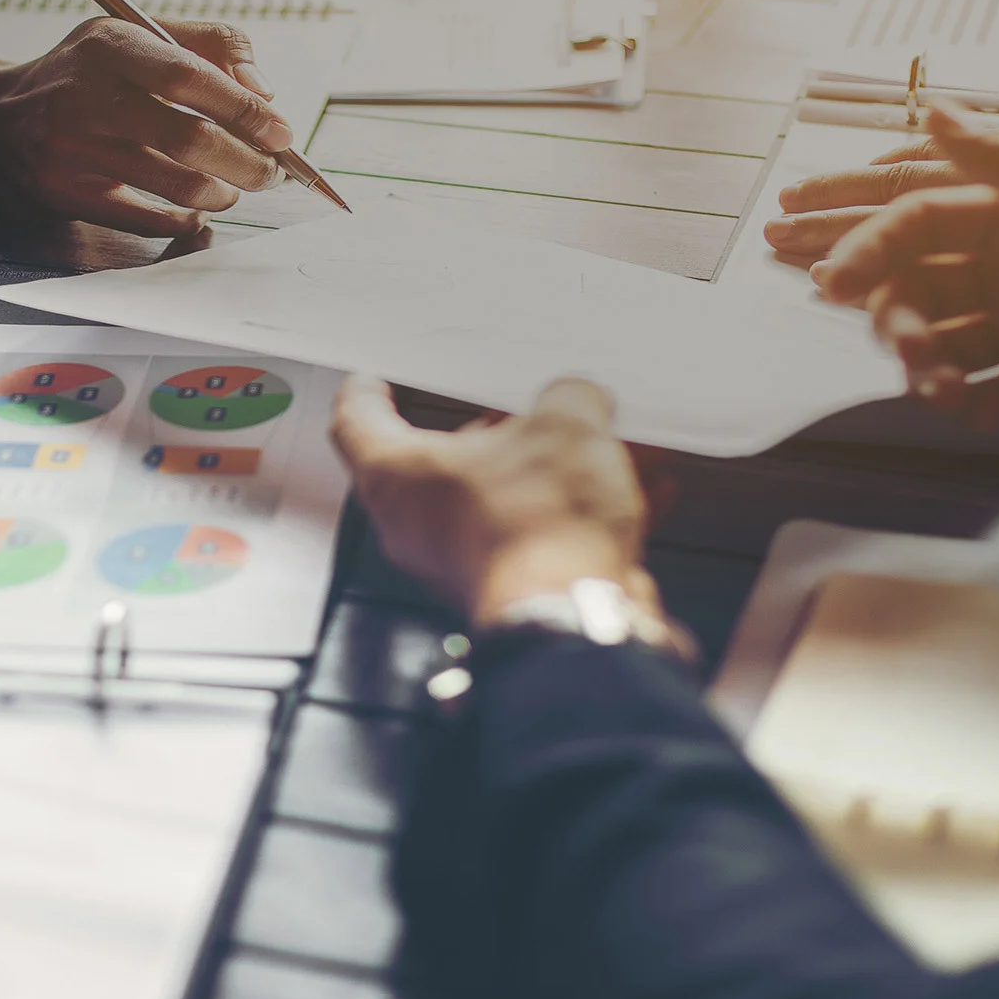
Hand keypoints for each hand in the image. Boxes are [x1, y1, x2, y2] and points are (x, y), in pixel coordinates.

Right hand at [0, 19, 289, 237]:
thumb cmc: (83, 74)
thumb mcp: (131, 36)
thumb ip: (207, 46)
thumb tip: (264, 92)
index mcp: (108, 46)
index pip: (190, 76)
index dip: (245, 108)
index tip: (281, 131)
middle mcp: (86, 95)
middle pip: (190, 139)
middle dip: (246, 163)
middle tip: (271, 173)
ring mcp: (72, 149)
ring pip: (174, 185)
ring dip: (220, 194)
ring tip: (232, 189)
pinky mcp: (64, 193)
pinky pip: (143, 218)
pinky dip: (181, 220)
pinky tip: (193, 212)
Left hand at [330, 374, 674, 625]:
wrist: (575, 617)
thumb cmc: (539, 527)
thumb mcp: (564, 424)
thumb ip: (569, 400)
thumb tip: (581, 401)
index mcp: (397, 475)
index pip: (357, 422)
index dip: (367, 393)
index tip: (373, 381)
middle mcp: (417, 526)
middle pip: (447, 462)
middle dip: (498, 431)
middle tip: (532, 406)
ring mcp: (462, 563)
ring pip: (505, 499)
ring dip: (556, 472)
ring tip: (608, 446)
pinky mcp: (511, 590)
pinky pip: (545, 538)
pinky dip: (585, 514)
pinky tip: (641, 492)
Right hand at [813, 110, 998, 458]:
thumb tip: (934, 105)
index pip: (922, 225)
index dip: (874, 248)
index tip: (838, 280)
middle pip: (919, 290)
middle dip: (895, 317)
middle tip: (897, 342)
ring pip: (942, 346)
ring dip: (927, 366)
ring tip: (938, 386)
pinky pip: (983, 398)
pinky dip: (968, 406)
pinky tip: (971, 409)